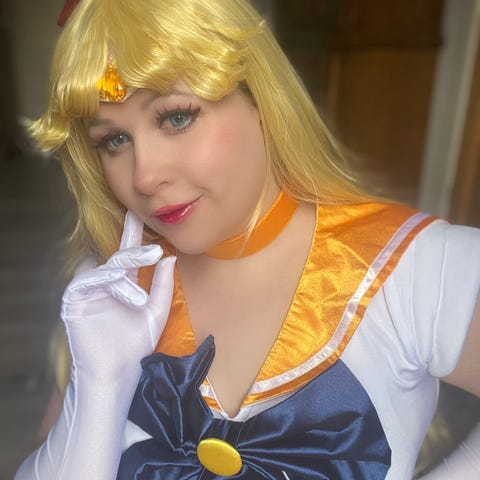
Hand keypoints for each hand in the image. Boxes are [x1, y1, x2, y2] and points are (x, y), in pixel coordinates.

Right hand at [61, 210, 174, 383]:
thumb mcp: (156, 313)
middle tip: (155, 251)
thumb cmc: (136, 345)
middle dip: (136, 249)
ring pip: (107, 269)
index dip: (133, 232)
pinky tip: (118, 287)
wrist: (117, 372)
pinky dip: (105, 279)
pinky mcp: (74, 298)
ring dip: (125, 278)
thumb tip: (169, 258)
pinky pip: (88, 279)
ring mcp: (90, 289)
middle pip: (119, 256)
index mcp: (125, 284)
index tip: (139, 212)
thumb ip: (162, 286)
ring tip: (140, 302)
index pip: (129, 253)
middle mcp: (107, 283)